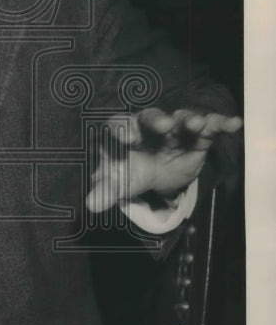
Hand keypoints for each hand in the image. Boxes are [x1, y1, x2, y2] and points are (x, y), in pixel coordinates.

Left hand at [85, 108, 242, 212]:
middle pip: (151, 118)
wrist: (153, 173)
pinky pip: (209, 128)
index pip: (118, 126)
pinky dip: (221, 123)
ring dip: (190, 120)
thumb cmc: (131, 171)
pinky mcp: (196, 138)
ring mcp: (174, 130)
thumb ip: (106, 191)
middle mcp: (149, 126)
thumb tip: (90, 205)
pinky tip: (234, 123)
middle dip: (158, 120)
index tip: (124, 138)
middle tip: (164, 124)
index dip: (121, 130)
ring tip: (197, 124)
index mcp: (124, 132)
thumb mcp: (118, 182)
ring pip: (182, 120)